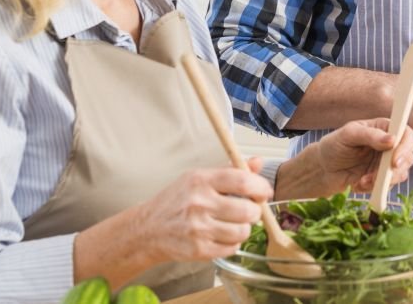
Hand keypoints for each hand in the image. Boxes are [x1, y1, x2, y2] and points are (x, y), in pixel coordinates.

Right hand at [133, 161, 271, 263]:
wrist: (148, 229)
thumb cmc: (177, 201)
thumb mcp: (199, 178)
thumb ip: (230, 170)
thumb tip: (258, 162)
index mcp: (201, 180)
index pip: (243, 181)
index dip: (260, 187)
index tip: (264, 192)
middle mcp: (199, 203)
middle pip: (247, 210)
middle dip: (254, 211)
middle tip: (249, 211)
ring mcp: (198, 228)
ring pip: (242, 231)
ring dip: (244, 229)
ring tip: (234, 224)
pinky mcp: (198, 250)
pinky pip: (232, 248)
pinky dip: (232, 243)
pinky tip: (222, 236)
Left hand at [312, 119, 412, 193]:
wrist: (324, 168)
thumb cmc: (334, 145)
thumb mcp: (348, 135)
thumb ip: (369, 135)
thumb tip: (392, 139)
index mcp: (384, 128)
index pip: (407, 135)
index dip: (405, 148)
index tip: (395, 161)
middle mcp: (390, 145)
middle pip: (408, 157)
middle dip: (394, 170)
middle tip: (377, 176)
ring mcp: (387, 163)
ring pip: (401, 174)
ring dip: (382, 180)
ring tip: (362, 180)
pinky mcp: (382, 178)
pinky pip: (388, 186)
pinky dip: (374, 188)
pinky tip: (358, 184)